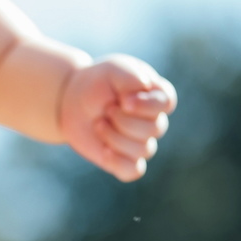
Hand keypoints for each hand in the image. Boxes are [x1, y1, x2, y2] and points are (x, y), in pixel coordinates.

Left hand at [59, 53, 176, 181]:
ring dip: (115, 137)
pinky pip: (133, 171)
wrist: (74, 100)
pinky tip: (104, 151)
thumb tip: (141, 92)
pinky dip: (118, 163)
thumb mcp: (113, 69)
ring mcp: (141, 142)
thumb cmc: (99, 81)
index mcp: (156, 95)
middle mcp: (154, 120)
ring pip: (142, 150)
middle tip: (106, 108)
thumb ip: (131, 76)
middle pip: (154, 129)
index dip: (146, 106)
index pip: (166, 104)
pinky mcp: (125, 159)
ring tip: (98, 123)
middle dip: (124, 120)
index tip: (123, 101)